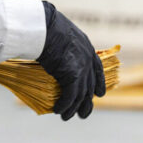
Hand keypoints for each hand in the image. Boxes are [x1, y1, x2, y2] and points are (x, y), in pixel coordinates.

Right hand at [37, 2, 105, 119]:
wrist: (44, 26)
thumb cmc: (47, 26)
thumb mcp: (60, 34)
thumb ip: (63, 46)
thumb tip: (54, 50)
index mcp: (87, 48)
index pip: (97, 69)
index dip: (99, 83)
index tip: (99, 95)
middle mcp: (88, 59)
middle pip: (90, 86)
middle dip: (86, 103)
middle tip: (83, 114)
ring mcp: (82, 68)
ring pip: (80, 95)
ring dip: (73, 109)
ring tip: (65, 117)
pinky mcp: (72, 76)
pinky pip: (70, 96)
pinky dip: (64, 105)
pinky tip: (58, 110)